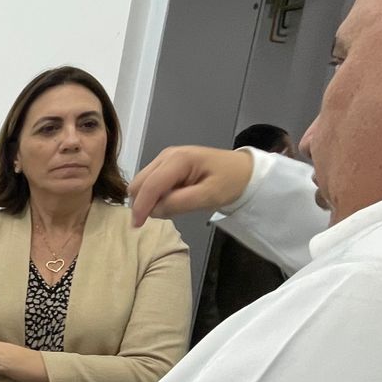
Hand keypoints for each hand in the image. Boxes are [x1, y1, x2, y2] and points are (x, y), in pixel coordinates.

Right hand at [128, 145, 254, 226]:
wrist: (244, 170)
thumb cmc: (230, 182)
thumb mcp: (208, 197)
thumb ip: (179, 203)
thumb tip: (153, 211)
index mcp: (178, 159)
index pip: (151, 185)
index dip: (141, 206)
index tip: (136, 226)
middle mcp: (167, 155)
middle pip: (139, 181)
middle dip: (142, 202)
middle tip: (157, 218)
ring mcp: (165, 158)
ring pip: (142, 181)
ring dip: (147, 198)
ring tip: (168, 208)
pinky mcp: (167, 163)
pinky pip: (150, 181)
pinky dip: (153, 194)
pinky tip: (169, 199)